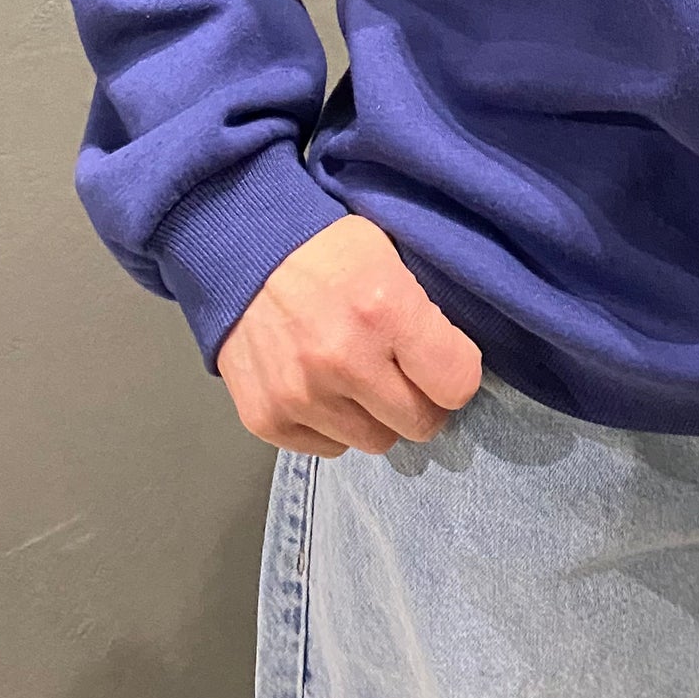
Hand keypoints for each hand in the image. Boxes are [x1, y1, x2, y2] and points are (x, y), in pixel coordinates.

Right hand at [217, 214, 483, 455]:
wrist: (241, 251)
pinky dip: (333, 424)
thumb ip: (423, 313)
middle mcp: (344, 360)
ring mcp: (302, 395)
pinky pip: (329, 448)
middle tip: (405, 373)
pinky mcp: (267, 420)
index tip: (445, 363)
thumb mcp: (390, 255)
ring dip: (375, 415)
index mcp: (385, 309)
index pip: (457, 382)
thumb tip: (456, 365)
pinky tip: (322, 386)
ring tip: (358, 376)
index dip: (457, 373)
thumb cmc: (327, 248)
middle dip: (421, 400)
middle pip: (420, 423)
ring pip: (375, 441)